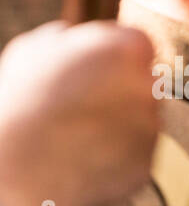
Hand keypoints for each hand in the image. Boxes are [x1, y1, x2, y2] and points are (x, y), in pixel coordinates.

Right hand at [0, 21, 159, 205]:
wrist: (21, 167)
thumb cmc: (22, 101)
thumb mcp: (35, 49)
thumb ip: (73, 39)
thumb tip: (85, 39)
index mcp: (127, 48)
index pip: (137, 45)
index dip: (113, 58)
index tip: (93, 70)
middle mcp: (149, 87)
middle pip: (143, 84)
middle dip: (118, 92)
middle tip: (78, 106)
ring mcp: (151, 128)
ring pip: (140, 121)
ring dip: (115, 125)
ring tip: (72, 134)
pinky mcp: (146, 164)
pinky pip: (132, 156)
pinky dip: (113, 157)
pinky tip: (82, 157)